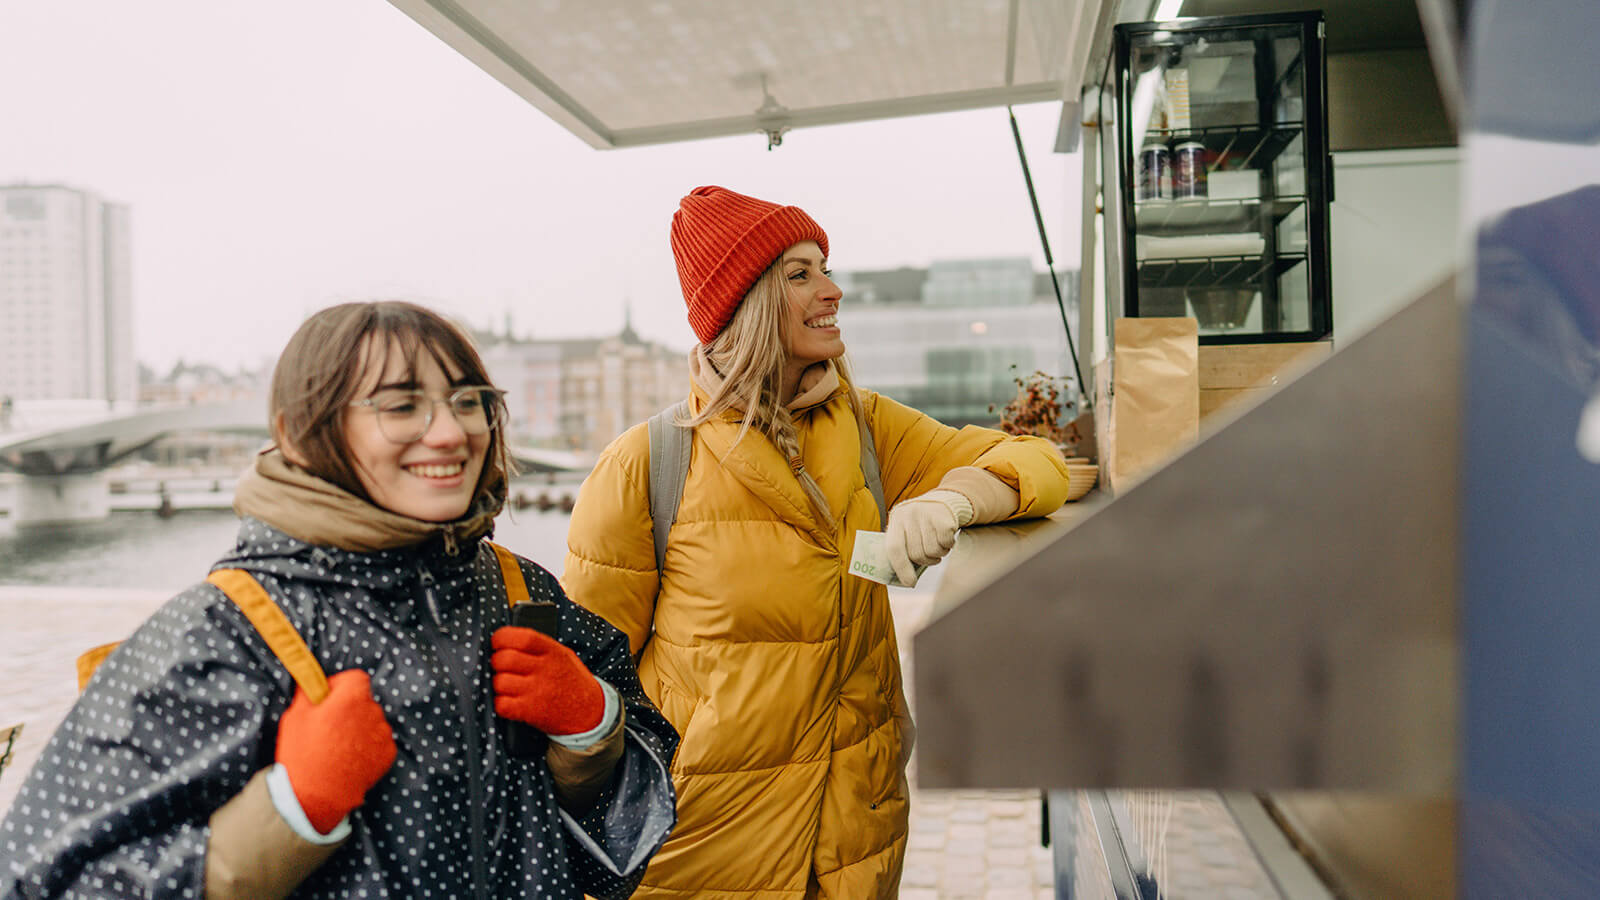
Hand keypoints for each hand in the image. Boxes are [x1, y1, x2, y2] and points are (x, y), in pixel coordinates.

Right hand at [276, 670, 395, 834]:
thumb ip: (308, 691)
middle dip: (350, 708)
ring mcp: (383, 734)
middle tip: (329, 728)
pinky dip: (368, 746)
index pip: (355, 678)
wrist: (316, 796)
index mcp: (352, 697)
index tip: (327, 700)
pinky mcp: (389, 754)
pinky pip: (379, 741)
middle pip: (363, 701)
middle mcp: (373, 711)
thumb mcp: (295, 715)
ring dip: (360, 727)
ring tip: (338, 748)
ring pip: (372, 721)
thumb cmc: (302, 753)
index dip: (340, 686)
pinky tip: (350, 759)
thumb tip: (314, 682)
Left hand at [491, 627, 605, 735]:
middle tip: (501, 667)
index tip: (498, 643)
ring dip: (498, 685)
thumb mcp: (563, 655)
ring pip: (499, 682)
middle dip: (496, 662)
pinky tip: (509, 701)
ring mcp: (538, 692)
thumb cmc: (572, 681)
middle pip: (504, 659)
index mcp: (553, 651)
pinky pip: (502, 705)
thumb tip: (506, 640)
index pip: (522, 638)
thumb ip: (538, 646)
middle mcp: (545, 670)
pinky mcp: (532, 712)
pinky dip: (501, 704)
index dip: (502, 638)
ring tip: (507, 686)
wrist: (590, 712)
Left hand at [884, 490, 972, 585]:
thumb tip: (905, 580)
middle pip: (916, 554)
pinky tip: (946, 537)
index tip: (910, 583)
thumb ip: (901, 547)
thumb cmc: (922, 523)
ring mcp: (927, 514)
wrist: (944, 501)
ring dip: (938, 554)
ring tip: (938, 543)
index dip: (901, 568)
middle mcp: (910, 514)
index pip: (894, 548)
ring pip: (933, 551)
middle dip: (925, 560)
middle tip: (930, 554)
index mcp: (897, 518)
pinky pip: (946, 544)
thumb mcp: (907, 528)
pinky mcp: (944, 517)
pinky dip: (948, 545)